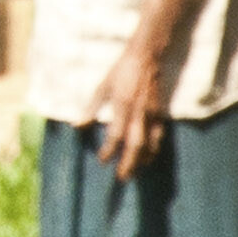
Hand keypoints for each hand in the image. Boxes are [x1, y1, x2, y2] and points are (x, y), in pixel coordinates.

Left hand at [92, 45, 166, 180]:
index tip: (102, 160)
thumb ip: (90, 108)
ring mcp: (151, 115)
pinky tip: (148, 159)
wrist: (146, 59)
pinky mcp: (160, 114)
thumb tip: (77, 126)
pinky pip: (159, 138)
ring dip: (142, 161)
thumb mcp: (102, 87)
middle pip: (135, 145)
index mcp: (122, 105)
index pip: (115, 134)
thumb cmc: (121, 72)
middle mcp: (138, 113)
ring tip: (133, 173)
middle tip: (121, 178)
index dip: (108, 150)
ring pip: (150, 145)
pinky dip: (154, 151)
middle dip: (128, 163)